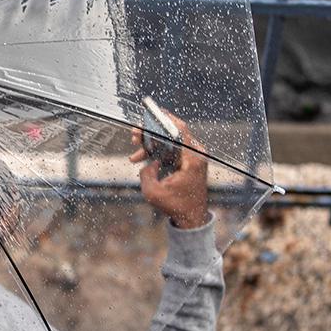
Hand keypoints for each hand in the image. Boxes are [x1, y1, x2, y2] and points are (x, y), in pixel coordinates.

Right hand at [129, 111, 208, 228]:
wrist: (191, 219)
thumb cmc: (177, 207)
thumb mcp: (154, 192)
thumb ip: (146, 173)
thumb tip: (148, 162)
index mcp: (192, 159)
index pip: (180, 130)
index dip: (164, 119)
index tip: (151, 111)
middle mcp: (196, 155)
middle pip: (172, 134)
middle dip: (151, 133)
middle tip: (134, 134)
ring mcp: (193, 158)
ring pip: (170, 142)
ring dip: (152, 144)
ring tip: (134, 152)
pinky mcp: (189, 162)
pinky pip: (171, 150)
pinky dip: (158, 152)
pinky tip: (142, 158)